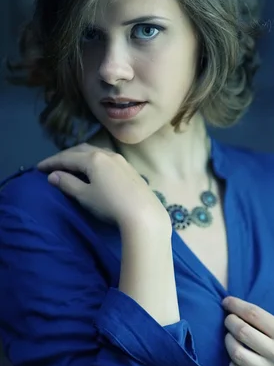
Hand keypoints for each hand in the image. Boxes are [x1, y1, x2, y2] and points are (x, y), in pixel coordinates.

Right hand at [37, 143, 170, 231]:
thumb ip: (68, 184)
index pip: (67, 157)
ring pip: (96, 152)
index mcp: (93, 159)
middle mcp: (107, 154)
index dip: (52, 162)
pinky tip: (94, 169)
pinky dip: (94, 161)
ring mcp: (121, 161)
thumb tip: (53, 176)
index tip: (39, 168)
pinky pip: (107, 159)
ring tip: (72, 165)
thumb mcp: (85, 196)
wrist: (143, 214)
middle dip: (66, 156)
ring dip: (81, 157)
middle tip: (54, 165)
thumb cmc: (110, 205)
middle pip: (82, 150)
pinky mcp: (130, 169)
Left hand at [221, 296, 273, 365]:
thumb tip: (235, 308)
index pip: (254, 314)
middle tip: (229, 319)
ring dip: (229, 341)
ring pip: (238, 354)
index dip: (236, 305)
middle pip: (243, 332)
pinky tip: (234, 361)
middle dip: (230, 321)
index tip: (227, 302)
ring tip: (230, 337)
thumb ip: (264, 320)